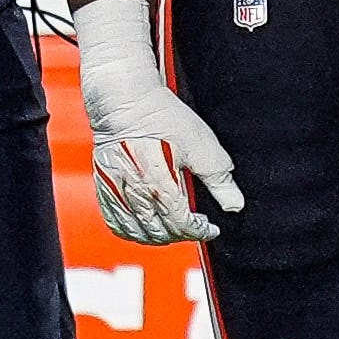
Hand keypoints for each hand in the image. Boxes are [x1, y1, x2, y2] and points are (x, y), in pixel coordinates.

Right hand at [75, 0, 241, 243]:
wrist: (124, 101)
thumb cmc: (163, 118)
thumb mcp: (201, 145)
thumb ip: (219, 179)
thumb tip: (235, 205)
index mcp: (160, 186)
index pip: (182, 225)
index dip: (200, 231)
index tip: (211, 228)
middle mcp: (135, 194)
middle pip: (161, 233)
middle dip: (183, 235)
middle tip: (195, 227)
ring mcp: (116, 193)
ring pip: (137, 233)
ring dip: (160, 237)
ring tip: (175, 229)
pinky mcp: (104, 188)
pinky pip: (116, 223)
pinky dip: (133, 232)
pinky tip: (146, 227)